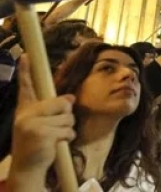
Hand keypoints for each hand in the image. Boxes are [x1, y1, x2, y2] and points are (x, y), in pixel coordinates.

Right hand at [8, 56, 76, 186]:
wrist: (28, 167)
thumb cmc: (37, 143)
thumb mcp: (42, 124)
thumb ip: (53, 109)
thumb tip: (71, 99)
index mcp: (25, 109)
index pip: (26, 87)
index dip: (26, 71)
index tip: (26, 56)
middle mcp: (26, 114)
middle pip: (61, 103)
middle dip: (66, 114)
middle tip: (55, 127)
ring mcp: (32, 124)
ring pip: (67, 118)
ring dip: (67, 129)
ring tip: (53, 137)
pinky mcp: (42, 134)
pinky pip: (68, 130)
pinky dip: (67, 138)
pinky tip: (56, 144)